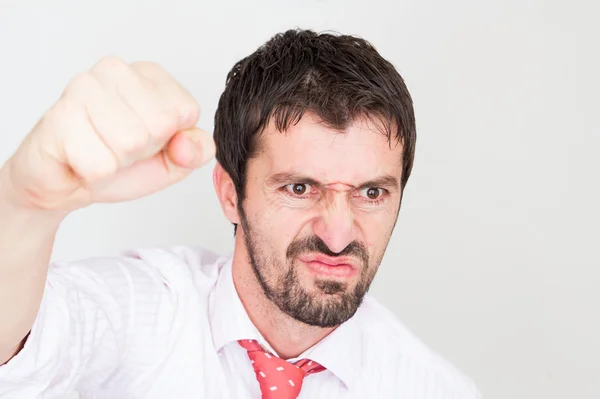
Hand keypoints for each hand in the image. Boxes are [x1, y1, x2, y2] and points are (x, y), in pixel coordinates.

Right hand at [2, 56, 213, 211]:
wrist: (65, 182)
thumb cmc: (119, 164)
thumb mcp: (172, 161)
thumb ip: (197, 150)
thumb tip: (186, 143)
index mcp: (150, 75)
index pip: (186, 111)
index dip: (170, 139)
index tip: (147, 141)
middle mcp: (116, 70)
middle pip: (159, 126)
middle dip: (142, 151)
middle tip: (118, 148)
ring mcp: (84, 87)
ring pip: (129, 143)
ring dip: (116, 161)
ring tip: (99, 150)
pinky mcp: (60, 115)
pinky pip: (99, 163)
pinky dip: (94, 172)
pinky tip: (80, 158)